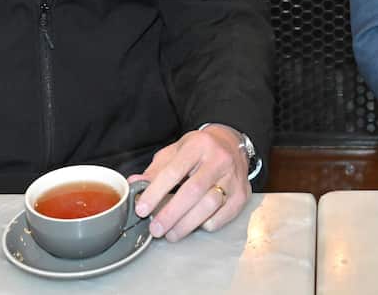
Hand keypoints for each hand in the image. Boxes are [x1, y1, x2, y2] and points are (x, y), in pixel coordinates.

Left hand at [129, 125, 250, 241]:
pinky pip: (223, 215)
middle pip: (193, 191)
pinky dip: (206, 224)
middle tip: (155, 229)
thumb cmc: (199, 150)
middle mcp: (218, 159)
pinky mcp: (242, 194)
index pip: (173, 171)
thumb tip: (135, 184)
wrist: (231, 144)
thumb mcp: (176, 151)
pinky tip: (195, 225)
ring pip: (209, 205)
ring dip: (186, 224)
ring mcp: (233, 177)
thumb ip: (156, 169)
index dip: (155, 193)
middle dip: (170, 214)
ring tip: (171, 233)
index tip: (142, 209)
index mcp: (198, 145)